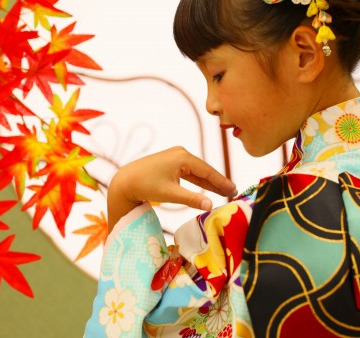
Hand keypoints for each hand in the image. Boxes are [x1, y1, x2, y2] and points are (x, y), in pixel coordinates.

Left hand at [107, 146, 237, 229]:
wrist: (125, 180)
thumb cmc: (146, 186)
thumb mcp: (171, 194)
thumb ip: (192, 199)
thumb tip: (211, 205)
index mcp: (182, 157)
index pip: (207, 171)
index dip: (221, 182)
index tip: (234, 190)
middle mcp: (181, 153)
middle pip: (204, 170)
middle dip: (218, 182)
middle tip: (233, 192)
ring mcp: (176, 156)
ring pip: (197, 171)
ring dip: (209, 182)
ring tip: (224, 191)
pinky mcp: (171, 162)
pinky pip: (189, 172)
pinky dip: (198, 180)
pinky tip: (207, 187)